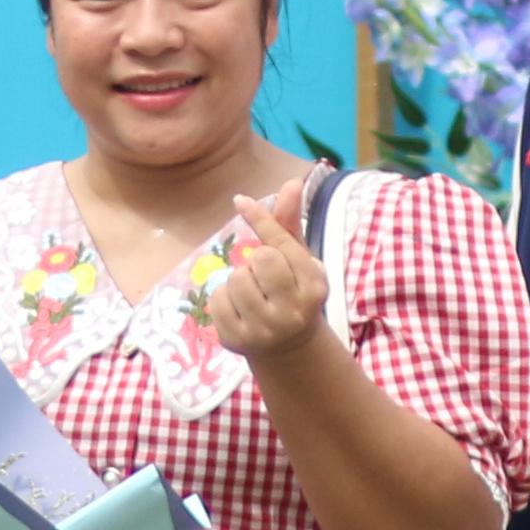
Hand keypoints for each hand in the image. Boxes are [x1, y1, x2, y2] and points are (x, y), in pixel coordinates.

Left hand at [208, 180, 332, 361]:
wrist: (289, 346)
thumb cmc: (293, 291)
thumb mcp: (299, 259)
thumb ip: (290, 223)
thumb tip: (291, 182)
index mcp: (313, 286)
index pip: (280, 245)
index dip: (259, 219)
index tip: (239, 200)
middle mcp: (293, 311)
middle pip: (258, 260)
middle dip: (256, 262)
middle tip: (264, 278)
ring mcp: (265, 330)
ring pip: (235, 280)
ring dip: (238, 280)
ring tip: (252, 294)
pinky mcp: (238, 341)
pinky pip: (216, 301)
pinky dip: (223, 299)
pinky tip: (239, 309)